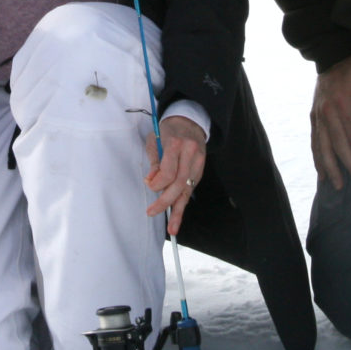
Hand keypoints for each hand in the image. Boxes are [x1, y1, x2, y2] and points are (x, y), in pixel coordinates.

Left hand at [144, 115, 206, 235]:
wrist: (189, 121)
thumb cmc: (167, 131)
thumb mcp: (155, 140)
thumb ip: (154, 161)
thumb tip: (151, 181)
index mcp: (176, 144)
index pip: (168, 171)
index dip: (157, 183)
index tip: (149, 185)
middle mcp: (191, 154)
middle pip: (178, 183)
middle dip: (165, 201)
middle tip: (152, 212)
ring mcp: (198, 162)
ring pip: (187, 190)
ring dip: (177, 210)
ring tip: (172, 229)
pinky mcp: (201, 170)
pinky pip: (190, 189)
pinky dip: (183, 204)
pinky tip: (178, 219)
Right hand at [311, 51, 350, 188]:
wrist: (334, 50)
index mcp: (344, 102)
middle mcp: (327, 111)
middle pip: (338, 145)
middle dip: (350, 167)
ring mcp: (318, 113)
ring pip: (322, 146)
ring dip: (331, 168)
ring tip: (339, 186)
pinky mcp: (314, 114)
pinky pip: (314, 140)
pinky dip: (317, 157)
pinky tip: (322, 172)